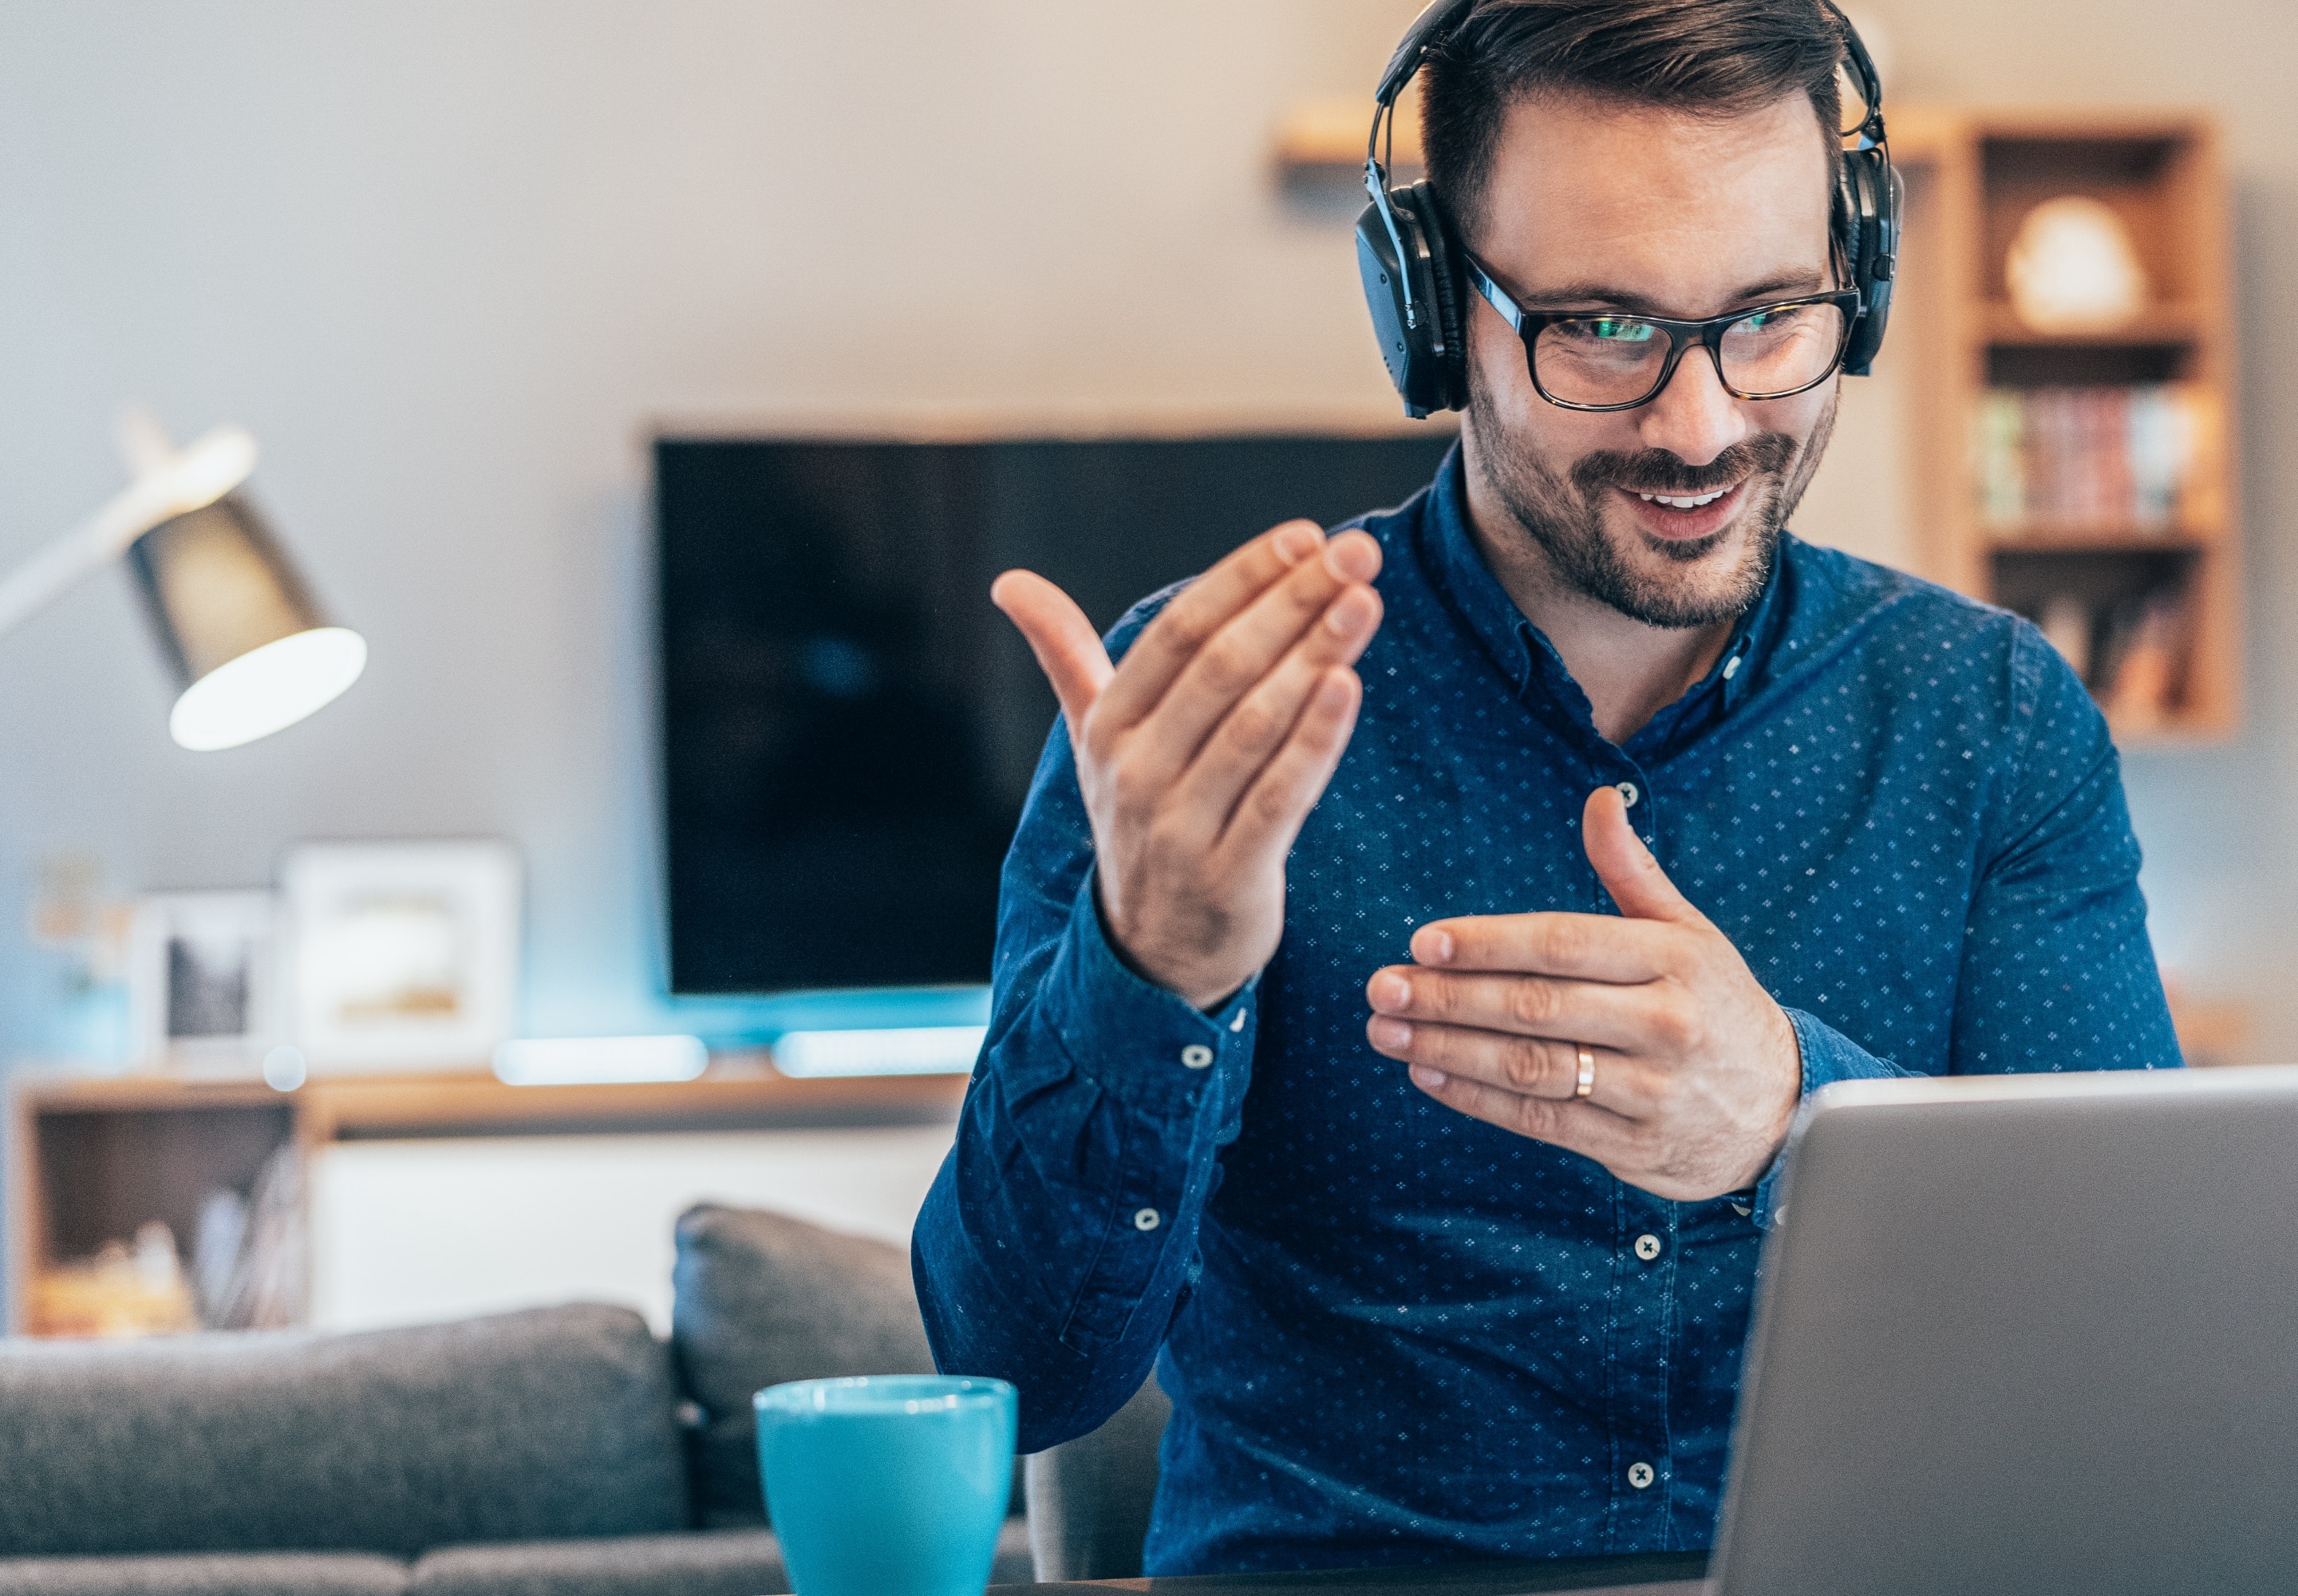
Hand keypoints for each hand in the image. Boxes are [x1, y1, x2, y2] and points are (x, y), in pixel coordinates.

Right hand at [994, 521, 1383, 1009]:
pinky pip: (1277, 798)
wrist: (1151, 954)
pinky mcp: (1229, 877)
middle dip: (1293, 603)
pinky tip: (1349, 686)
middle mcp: (1135, 772)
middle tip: (1359, 554)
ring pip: (1253, 726)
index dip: (1241, 579)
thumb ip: (1065, 655)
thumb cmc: (1140, 819)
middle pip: (1220, 668)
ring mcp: (1178, 828)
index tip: (1304, 535)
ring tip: (1365, 603)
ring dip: (1314, 657)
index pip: (1179, 632)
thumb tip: (1008, 582)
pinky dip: (1314, 742)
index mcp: (1109, 726)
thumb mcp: (1096, 739)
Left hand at [1362, 785, 1799, 1199]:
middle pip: (1536, 1008)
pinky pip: (1544, 1123)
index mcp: (1673, 961)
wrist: (1784, 1109)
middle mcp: (1665, 1025)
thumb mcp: (1688, 931)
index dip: (1488, 942)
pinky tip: (1430, 1075)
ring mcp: (1652, 1093)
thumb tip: (1600, 799)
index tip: (1424, 940)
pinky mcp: (1635, 1149)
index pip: (1564, 944)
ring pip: (1532, 1068)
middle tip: (1383, 988)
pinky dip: (1478, 1100)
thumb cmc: (1718, 1005)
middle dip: (1448, 997)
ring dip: (1449, 1049)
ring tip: (1389, 1032)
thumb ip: (1632, 871)